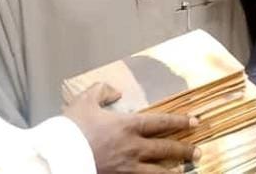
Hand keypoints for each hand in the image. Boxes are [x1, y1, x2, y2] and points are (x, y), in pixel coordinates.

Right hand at [63, 83, 200, 173]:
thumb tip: (115, 91)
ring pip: (158, 172)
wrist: (57, 155)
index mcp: (127, 125)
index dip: (179, 121)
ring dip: (173, 172)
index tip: (195, 121)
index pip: (161, 122)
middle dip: (184, 149)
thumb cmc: (71, 127)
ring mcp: (126, 167)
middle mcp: (132, 147)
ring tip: (185, 172)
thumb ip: (102, 90)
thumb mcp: (85, 100)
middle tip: (197, 151)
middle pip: (165, 148)